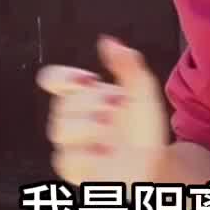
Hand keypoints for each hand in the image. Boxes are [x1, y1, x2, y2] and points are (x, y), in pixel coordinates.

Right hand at [36, 35, 170, 187]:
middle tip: (118, 108)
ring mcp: (69, 143)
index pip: (53, 78)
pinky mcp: (71, 168)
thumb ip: (127, 64)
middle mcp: (72, 118)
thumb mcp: (142, 92)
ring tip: (112, 132)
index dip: (62, 76)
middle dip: (93, 103)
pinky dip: (91, 154)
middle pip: (62, 103)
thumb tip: (107, 41)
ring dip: (91, 127)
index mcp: (83, 95)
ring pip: (60, 130)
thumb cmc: (144, 128)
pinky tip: (106, 154)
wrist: (156, 162)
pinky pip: (67, 157)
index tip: (89, 80)